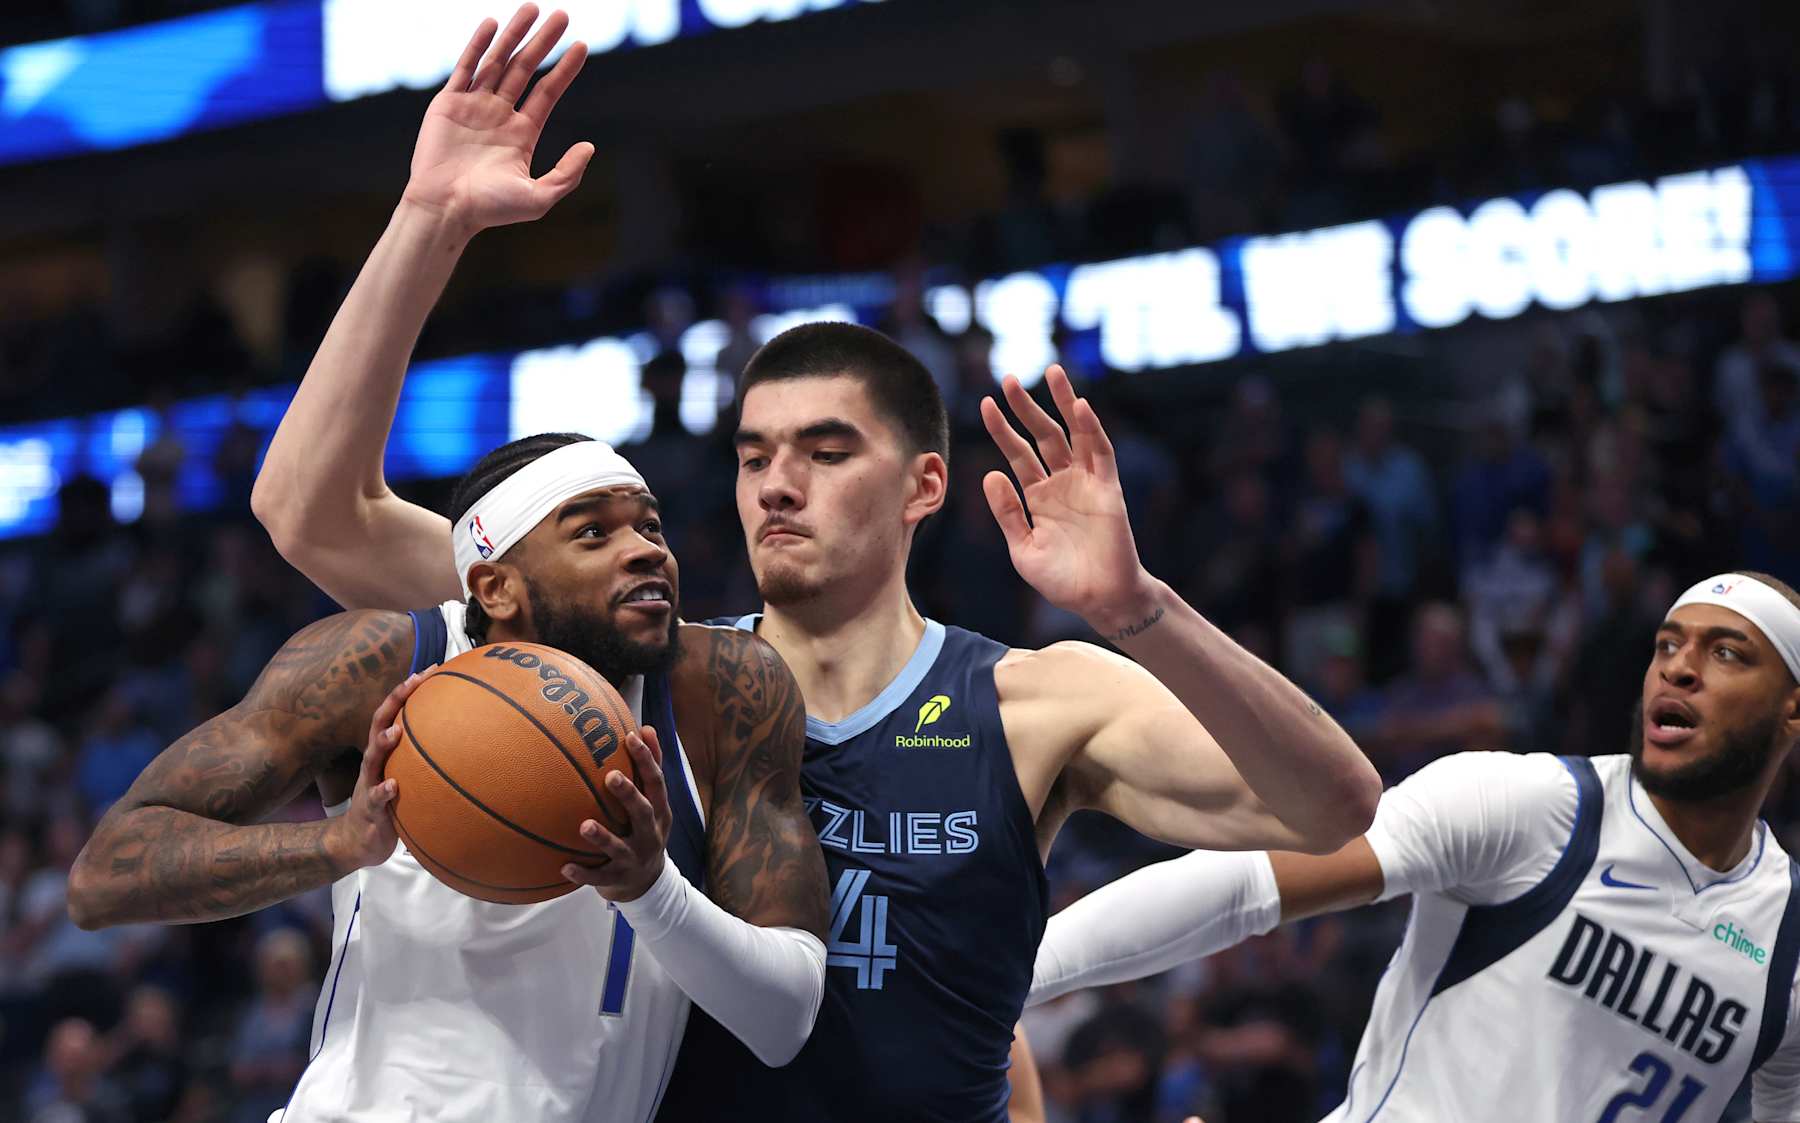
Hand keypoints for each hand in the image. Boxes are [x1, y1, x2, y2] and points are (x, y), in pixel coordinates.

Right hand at [329, 671, 426, 871]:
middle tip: (412, 682)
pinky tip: (393, 786)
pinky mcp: (370, 810)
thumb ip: (422, 758)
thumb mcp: (404, 776)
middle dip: (394, 701)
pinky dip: (383, 791)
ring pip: (372, 759)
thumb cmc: (387, 803)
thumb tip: (458, 739)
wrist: (357, 841)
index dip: (407, 691)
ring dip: (383, 743)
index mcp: (383, 752)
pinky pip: (376, 799)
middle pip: (379, 724)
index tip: (429, 670)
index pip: (392, 713)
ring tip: (396, 730)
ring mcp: (369, 784)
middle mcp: (374, 763)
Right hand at [400, 5, 593, 232]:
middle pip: (525, 69)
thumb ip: (567, 173)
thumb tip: (589, 146)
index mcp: (521, 134)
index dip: (564, 69)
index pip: (547, 92)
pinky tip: (493, 24)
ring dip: (515, 34)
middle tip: (562, 14)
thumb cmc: (490, 209)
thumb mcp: (538, 197)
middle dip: (544, 41)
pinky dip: (478, 45)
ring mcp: (474, 106)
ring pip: (498, 61)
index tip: (581, 46)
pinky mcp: (448, 103)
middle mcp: (499, 115)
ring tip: (532, 8)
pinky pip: (466, 67)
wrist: (445, 209)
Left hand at [562, 727, 671, 901]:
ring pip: (619, 848)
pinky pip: (599, 877)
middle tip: (611, 776)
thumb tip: (645, 726)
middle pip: (643, 812)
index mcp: (659, 812)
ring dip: (603, 838)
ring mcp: (634, 858)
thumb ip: (649, 767)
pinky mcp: (618, 879)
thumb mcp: (653, 802)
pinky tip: (563, 867)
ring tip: (584, 826)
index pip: (656, 782)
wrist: (647, 884)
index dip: (646, 759)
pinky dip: (583, 874)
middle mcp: (650, 834)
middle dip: (629, 795)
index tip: (631, 737)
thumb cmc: (644, 830)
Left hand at [980, 364, 1153, 633]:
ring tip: (1052, 372)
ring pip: (1074, 434)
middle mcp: (1061, 483)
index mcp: (1038, 496)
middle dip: (1027, 406)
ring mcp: (1086, 483)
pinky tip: (1080, 406)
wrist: (1099, 601)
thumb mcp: (1022, 548)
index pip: (1017, 453)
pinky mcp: (1108, 489)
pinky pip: (1100, 453)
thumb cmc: (1061, 580)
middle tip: (1009, 378)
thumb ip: (1007, 513)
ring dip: (1064, 403)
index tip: (985, 404)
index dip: (1002, 428)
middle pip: (1043, 435)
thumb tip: (990, 473)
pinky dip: (1092, 429)